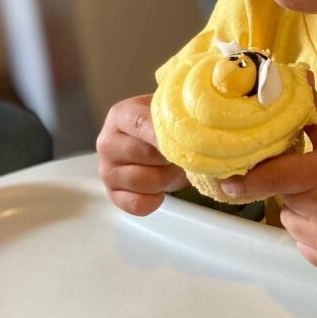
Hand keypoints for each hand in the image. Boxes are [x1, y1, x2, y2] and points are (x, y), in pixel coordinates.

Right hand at [96, 94, 187, 215]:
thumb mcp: (171, 113)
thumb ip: (184, 119)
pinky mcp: (112, 194)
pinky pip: (137, 204)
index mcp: (121, 115)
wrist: (154, 144)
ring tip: (172, 168)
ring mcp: (107, 170)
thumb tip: (209, 143)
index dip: (164, 134)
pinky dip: (154, 201)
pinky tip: (162, 190)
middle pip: (145, 154)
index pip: (141, 123)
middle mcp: (108, 142)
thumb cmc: (164, 126)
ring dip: (166, 178)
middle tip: (185, 154)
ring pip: (143, 181)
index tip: (184, 141)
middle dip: (171, 158)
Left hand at [219, 80, 316, 273]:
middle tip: (313, 176)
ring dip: (300, 211)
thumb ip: (312, 112)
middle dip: (290, 186)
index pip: (275, 178)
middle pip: (282, 198)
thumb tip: (297, 75)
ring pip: (291, 222)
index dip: (247, 180)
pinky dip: (312, 232)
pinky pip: (304, 244)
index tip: (226, 182)